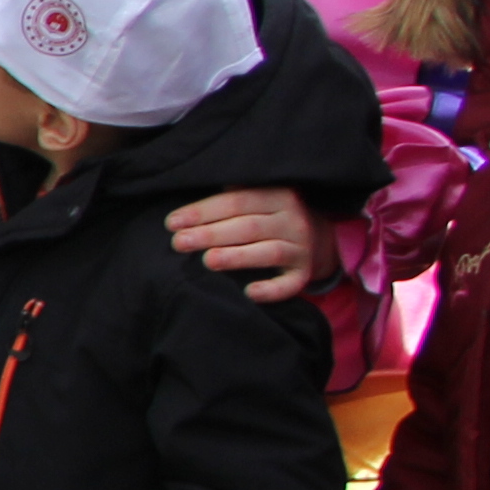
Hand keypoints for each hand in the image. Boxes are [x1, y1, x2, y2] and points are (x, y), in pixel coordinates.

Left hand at [167, 184, 332, 304]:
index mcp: (277, 196)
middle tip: (179, 243)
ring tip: (208, 261)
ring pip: (269, 252)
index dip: (203, 212)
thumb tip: (185, 203)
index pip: (236, 201)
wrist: (317, 239)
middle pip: (249, 227)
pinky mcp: (303, 274)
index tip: (172, 223)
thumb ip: (229, 197)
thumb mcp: (255, 200)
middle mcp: (293, 221)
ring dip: (237, 257)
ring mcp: (301, 249)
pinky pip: (290, 284)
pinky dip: (271, 290)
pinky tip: (249, 293)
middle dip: (211, 234)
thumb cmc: (267, 218)